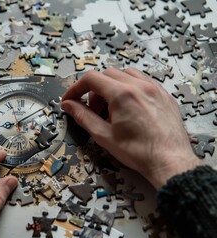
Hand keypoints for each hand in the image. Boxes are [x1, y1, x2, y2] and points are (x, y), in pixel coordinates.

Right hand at [62, 68, 200, 188]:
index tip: (70, 100)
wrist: (170, 161)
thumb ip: (83, 116)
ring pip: (126, 74)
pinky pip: (143, 81)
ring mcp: (154, 88)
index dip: (76, 88)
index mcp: (122, 94)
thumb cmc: (138, 151)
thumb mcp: (104, 135)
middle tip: (94, 110)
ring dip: (112, 86)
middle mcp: (139, 85)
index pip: (91, 79)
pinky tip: (130, 107)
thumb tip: (68, 105)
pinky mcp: (164, 94)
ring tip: (112, 108)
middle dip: (94, 89)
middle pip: (107, 74)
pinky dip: (130, 88)